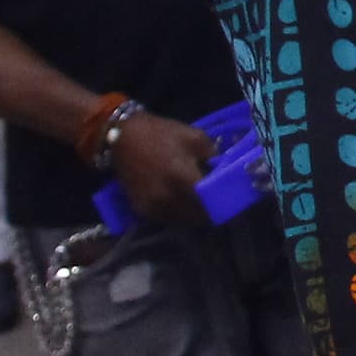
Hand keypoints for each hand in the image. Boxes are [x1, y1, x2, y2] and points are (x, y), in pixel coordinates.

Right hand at [106, 108, 215, 226]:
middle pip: (197, 217)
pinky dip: (177, 214)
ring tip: (201, 203)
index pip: (210, 204)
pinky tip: (182, 202)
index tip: (232, 203)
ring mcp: (152, 207)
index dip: (223, 206)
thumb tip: (225, 172)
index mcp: (182, 179)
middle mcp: (167, 198)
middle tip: (218, 203)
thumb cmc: (161, 134)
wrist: (123, 137)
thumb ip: (214, 157)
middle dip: (210, 212)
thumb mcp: (196, 137)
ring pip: (182, 221)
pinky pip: (167, 219)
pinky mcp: (142, 210)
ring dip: (194, 215)